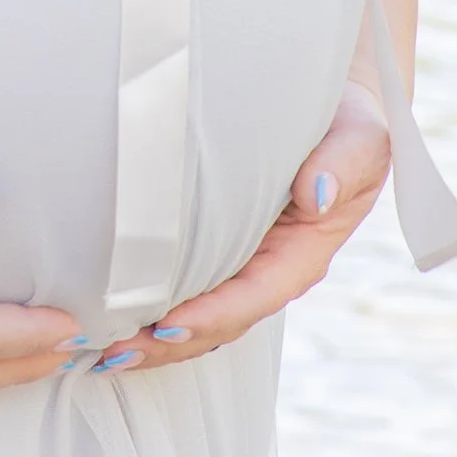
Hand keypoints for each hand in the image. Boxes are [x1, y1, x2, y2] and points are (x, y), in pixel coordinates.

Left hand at [95, 85, 393, 378]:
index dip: (211, 316)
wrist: (335, 105)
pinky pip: (184, 289)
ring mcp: (242, 265)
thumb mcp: (361, 139)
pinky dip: (147, 308)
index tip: (166, 325)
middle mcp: (269, 270)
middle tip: (109, 351)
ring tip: (95, 348)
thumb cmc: (348, 122)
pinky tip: (106, 312)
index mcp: (302, 255)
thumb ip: (344, 164)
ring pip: (194, 317)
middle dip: (165, 343)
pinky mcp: (217, 250)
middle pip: (216, 323)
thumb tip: (317, 193)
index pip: (253, 297)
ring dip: (149, 337)